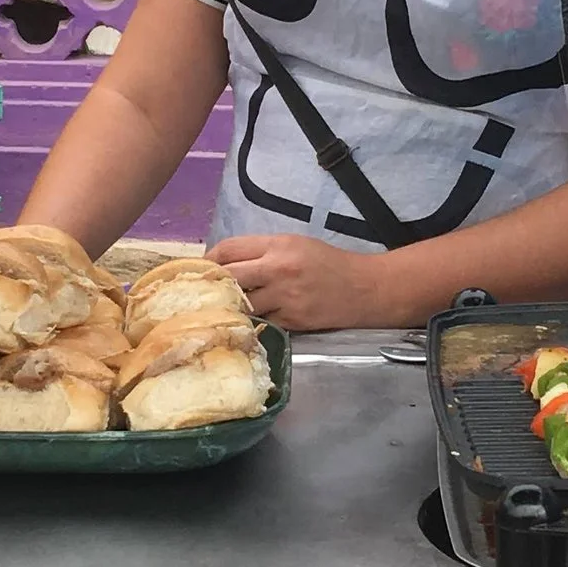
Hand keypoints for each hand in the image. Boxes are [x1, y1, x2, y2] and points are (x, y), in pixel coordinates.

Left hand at [207, 232, 382, 332]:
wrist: (364, 288)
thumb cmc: (328, 263)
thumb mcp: (295, 244)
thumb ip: (261, 252)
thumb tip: (226, 263)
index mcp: (278, 246)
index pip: (229, 249)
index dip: (210, 260)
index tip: (203, 268)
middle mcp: (278, 270)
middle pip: (228, 277)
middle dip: (212, 285)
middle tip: (204, 291)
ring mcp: (285, 298)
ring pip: (242, 305)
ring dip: (232, 307)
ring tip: (226, 307)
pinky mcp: (292, 321)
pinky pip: (262, 321)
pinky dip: (255, 320)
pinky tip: (253, 319)